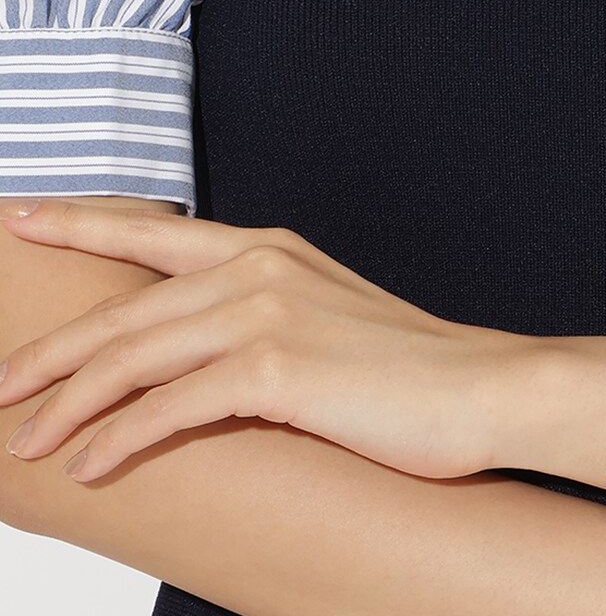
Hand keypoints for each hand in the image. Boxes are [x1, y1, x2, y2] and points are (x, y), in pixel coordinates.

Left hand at [0, 198, 533, 484]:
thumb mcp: (323, 319)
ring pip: (132, 354)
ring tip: (24, 441)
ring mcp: (267, 312)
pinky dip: (119, 439)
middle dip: (49, 351)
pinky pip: (169, 406)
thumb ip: (260, 316)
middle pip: (123, 306)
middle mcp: (259, 266)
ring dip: (68, 403)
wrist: (482, 388)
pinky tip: (90, 467)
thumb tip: (201, 351)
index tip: (23, 216)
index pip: (152, 230)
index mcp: (268, 247)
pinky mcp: (276, 368)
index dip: (81, 220)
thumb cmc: (406, 368)